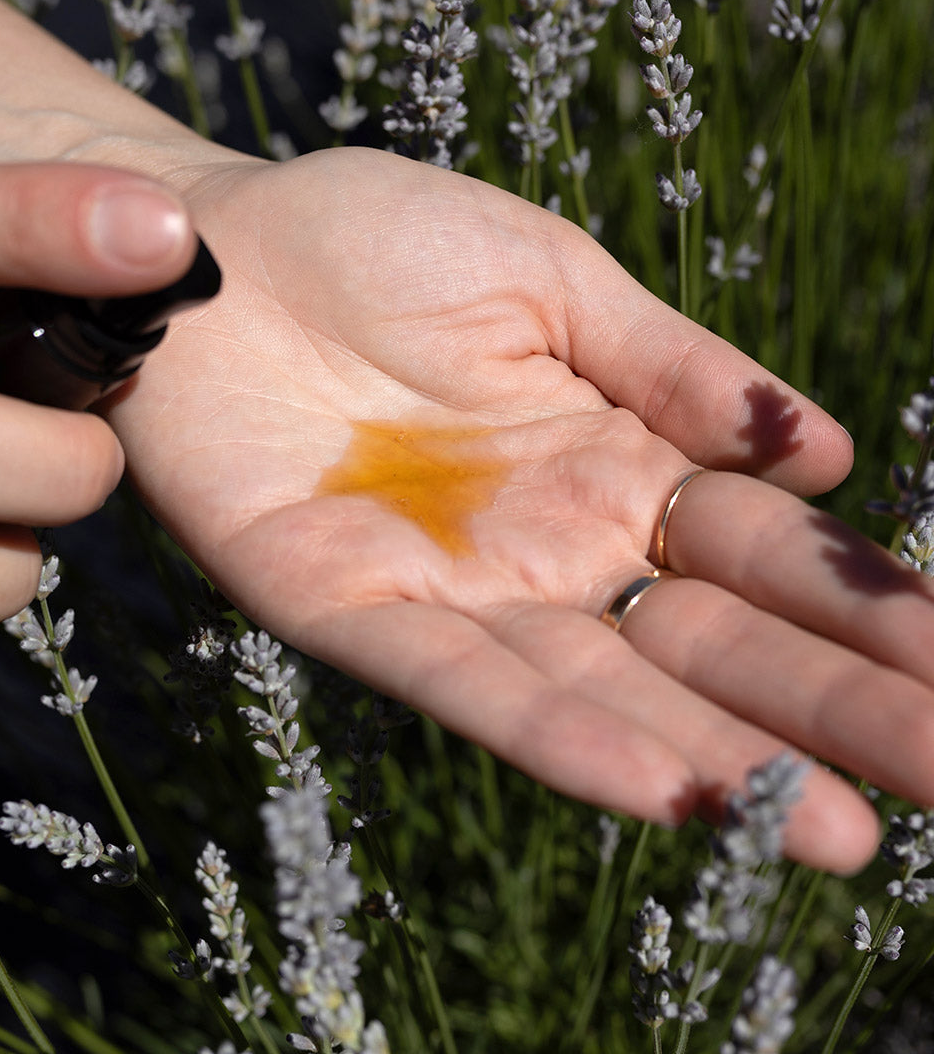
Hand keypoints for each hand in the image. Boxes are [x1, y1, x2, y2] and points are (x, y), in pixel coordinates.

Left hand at [109, 145, 931, 871]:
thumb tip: (821, 449)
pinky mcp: (347, 607)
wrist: (205, 252)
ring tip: (833, 831)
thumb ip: (671, 366)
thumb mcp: (548, 275)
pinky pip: (463, 687)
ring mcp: (453, 587)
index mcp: (609, 459)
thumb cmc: (372, 238)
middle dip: (833, 712)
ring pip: (602, 693)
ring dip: (716, 759)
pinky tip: (661, 786)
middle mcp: (547, 544)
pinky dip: (557, 739)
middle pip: (706, 645)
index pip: (762, 553)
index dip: (865, 606)